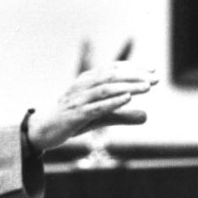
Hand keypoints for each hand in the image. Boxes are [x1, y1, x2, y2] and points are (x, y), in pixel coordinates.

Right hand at [27, 61, 157, 150]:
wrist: (42, 130)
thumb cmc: (71, 119)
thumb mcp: (100, 117)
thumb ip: (122, 116)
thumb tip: (146, 116)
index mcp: (87, 81)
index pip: (112, 69)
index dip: (133, 68)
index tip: (153, 70)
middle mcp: (82, 86)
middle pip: (111, 76)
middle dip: (135, 75)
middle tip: (155, 78)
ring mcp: (78, 100)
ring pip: (105, 89)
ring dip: (127, 86)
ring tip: (146, 87)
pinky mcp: (75, 115)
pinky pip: (96, 107)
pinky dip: (112, 102)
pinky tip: (127, 99)